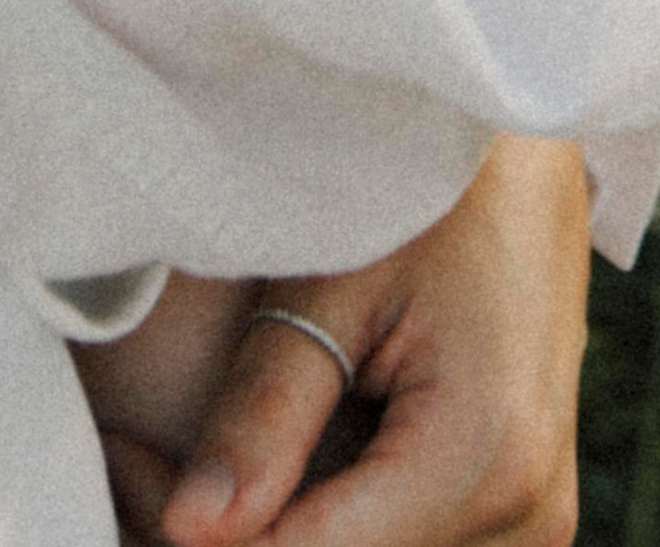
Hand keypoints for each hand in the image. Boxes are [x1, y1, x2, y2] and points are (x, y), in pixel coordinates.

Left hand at [88, 142, 592, 546]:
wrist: (523, 152)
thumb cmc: (419, 188)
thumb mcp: (328, 284)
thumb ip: (264, 414)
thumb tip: (186, 532)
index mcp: (486, 454)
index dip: (206, 530)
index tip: (124, 460)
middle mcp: (527, 513)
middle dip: (236, 530)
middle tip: (137, 456)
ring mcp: (534, 519)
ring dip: (276, 528)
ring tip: (191, 452)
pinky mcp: (519, 510)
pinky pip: (401, 541)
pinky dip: (326, 519)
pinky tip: (262, 464)